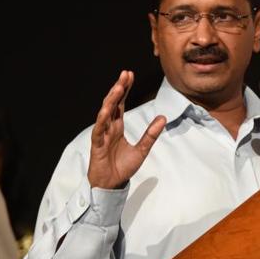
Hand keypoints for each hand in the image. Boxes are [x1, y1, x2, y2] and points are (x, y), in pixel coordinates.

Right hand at [87, 70, 166, 188]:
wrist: (112, 185)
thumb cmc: (122, 167)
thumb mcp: (142, 149)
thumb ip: (151, 134)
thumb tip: (162, 117)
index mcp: (117, 127)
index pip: (120, 104)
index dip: (124, 89)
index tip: (129, 75)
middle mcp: (108, 127)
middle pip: (113, 104)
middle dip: (118, 88)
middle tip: (125, 74)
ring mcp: (102, 135)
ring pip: (105, 113)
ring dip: (111, 99)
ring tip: (118, 86)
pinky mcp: (97, 145)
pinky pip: (98, 130)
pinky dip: (102, 119)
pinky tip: (106, 109)